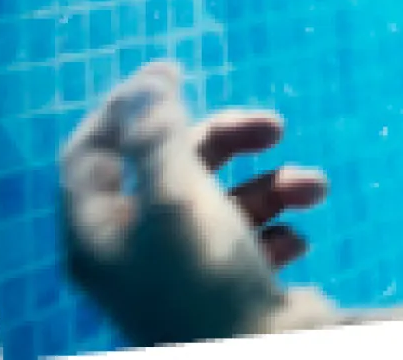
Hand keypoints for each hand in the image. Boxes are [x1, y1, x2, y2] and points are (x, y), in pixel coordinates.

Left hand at [63, 61, 336, 345]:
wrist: (265, 357)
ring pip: (222, 198)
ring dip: (273, 184)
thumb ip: (158, 134)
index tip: (174, 70)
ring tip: (311, 188)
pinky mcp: (229, 287)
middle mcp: (135, 253)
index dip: (127, 107)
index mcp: (98, 235)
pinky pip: (253, 237)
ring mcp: (184, 272)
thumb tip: (149, 80)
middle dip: (226, 140)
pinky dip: (280, 226)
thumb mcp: (176, 195)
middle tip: (273, 126)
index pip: (91, 153)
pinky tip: (297, 239)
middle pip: (169, 167)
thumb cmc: (207, 284)